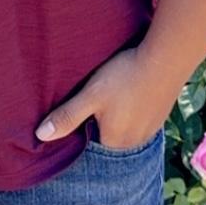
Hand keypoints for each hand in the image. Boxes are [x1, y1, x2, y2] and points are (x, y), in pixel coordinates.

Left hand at [34, 45, 179, 149]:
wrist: (165, 60)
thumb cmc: (124, 76)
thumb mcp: (90, 95)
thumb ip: (67, 116)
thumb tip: (40, 136)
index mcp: (114, 142)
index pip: (89, 141)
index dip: (82, 124)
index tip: (80, 107)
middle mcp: (134, 143)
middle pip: (107, 135)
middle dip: (99, 120)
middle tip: (97, 95)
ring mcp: (150, 131)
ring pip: (124, 126)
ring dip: (117, 115)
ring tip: (113, 93)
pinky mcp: (160, 117)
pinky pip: (139, 119)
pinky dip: (132, 109)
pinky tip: (129, 92)